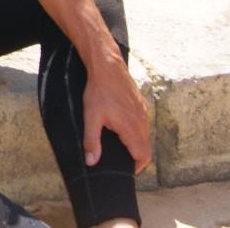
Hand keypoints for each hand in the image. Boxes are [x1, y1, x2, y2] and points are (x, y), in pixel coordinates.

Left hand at [82, 54, 151, 173]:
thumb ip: (92, 141)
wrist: (108, 66)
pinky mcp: (140, 105)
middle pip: (145, 148)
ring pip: (144, 136)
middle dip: (134, 157)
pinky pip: (142, 124)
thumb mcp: (91, 117)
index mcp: (132, 128)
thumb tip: (92, 162)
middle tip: (119, 160)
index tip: (125, 170)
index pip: (143, 157)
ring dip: (134, 143)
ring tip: (118, 145)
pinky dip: (134, 131)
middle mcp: (142, 122)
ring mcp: (143, 112)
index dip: (136, 167)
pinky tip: (120, 127)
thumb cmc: (99, 91)